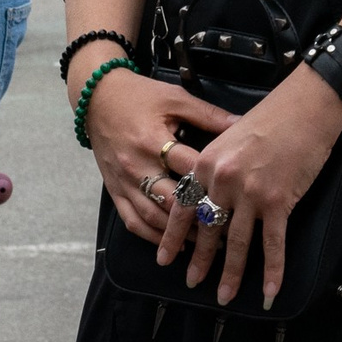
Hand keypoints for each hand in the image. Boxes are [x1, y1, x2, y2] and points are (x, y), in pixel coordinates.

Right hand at [78, 66, 237, 244]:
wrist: (98, 99)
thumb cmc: (141, 96)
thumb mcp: (176, 99)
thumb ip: (208, 115)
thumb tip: (243, 124)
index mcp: (154, 141)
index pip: (189, 169)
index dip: (214, 185)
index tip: (240, 198)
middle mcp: (137, 167)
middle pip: (171, 200)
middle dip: (198, 218)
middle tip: (227, 231)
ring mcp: (123, 183)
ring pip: (152, 217)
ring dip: (177, 234)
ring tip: (205, 245)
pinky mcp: (114, 191)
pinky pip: (132, 221)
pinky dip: (151, 235)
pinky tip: (171, 245)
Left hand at [167, 65, 341, 307]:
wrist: (309, 104)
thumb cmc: (274, 114)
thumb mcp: (230, 134)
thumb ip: (217, 164)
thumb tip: (212, 191)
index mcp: (207, 163)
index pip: (183, 207)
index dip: (173, 236)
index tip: (166, 259)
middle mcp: (223, 182)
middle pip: (207, 230)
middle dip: (200, 261)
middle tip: (193, 282)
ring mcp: (251, 193)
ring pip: (237, 243)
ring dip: (231, 273)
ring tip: (224, 296)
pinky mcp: (279, 200)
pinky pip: (273, 242)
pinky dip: (272, 270)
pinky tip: (269, 290)